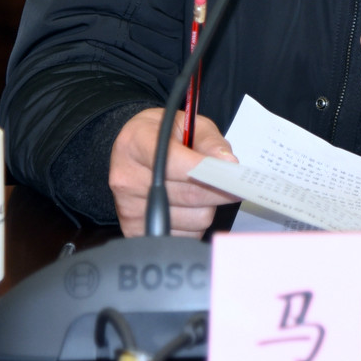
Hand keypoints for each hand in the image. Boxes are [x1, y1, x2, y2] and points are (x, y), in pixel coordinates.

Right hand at [109, 109, 237, 237]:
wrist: (132, 150)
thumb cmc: (162, 136)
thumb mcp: (186, 124)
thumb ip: (209, 141)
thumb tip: (228, 163)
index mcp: (136, 143)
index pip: (176, 163)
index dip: (207, 170)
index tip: (230, 174)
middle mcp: (126, 177)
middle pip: (189, 195)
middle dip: (218, 190)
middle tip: (233, 185)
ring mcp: (128, 208)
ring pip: (194, 219)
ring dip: (207, 207)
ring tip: (199, 190)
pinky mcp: (134, 231)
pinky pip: (185, 236)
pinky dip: (194, 223)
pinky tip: (187, 206)